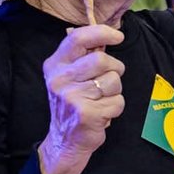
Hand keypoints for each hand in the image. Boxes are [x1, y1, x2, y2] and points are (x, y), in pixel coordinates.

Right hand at [37, 24, 125, 173]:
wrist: (64, 140)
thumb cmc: (73, 103)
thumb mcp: (68, 77)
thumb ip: (83, 57)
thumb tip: (109, 36)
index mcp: (55, 65)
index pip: (78, 38)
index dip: (101, 33)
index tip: (118, 36)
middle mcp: (59, 79)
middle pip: (101, 60)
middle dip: (114, 69)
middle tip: (107, 81)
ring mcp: (72, 97)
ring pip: (113, 81)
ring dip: (114, 91)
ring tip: (101, 100)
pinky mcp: (86, 113)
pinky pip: (117, 101)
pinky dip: (115, 108)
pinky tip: (102, 113)